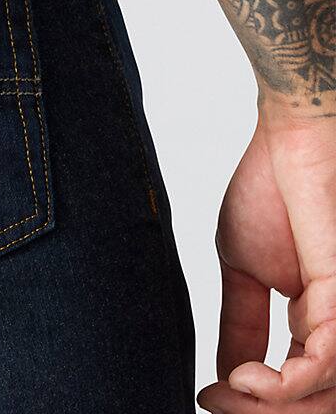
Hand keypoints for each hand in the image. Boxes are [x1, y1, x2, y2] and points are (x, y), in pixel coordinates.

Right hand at [198, 101, 335, 413]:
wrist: (288, 142)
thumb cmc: (270, 192)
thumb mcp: (244, 270)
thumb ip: (241, 323)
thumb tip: (226, 375)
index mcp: (315, 324)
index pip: (292, 385)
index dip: (250, 402)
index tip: (206, 394)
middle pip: (314, 402)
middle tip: (216, 402)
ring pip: (325, 396)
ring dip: (273, 406)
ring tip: (231, 392)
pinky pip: (328, 361)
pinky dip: (288, 382)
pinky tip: (248, 376)